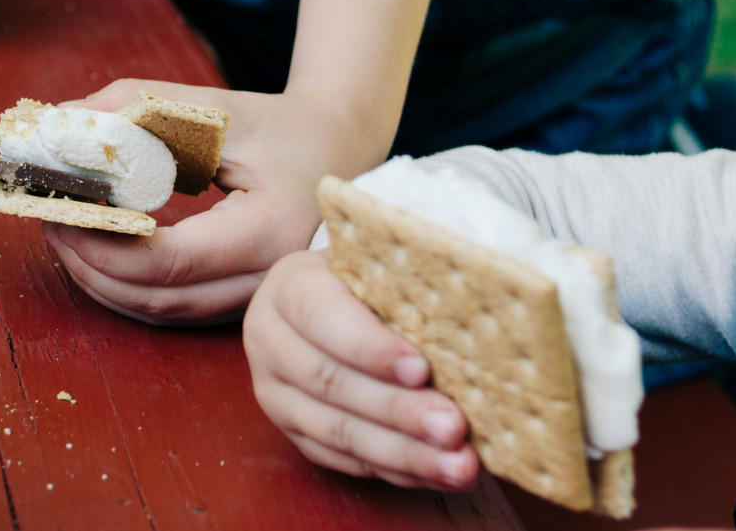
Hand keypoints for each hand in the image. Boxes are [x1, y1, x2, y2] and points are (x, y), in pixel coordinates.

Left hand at [41, 78, 386, 324]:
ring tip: (64, 235)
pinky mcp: (242, 301)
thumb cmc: (279, 126)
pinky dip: (128, 287)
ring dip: (104, 282)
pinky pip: (175, 310)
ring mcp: (257, 298)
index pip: (171, 262)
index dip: (105, 245)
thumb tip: (61, 124)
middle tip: (50, 221)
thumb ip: (138, 108)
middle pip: (160, 299)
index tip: (61, 210)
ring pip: (164, 314)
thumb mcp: (214, 108)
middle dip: (92, 267)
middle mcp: (268, 278)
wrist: (341, 149)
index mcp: (270, 230)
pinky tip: (100, 254)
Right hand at [244, 250, 479, 488]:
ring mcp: (276, 392)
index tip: (422, 369)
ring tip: (457, 464)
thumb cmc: (369, 274)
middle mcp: (270, 340)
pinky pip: (344, 460)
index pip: (322, 317)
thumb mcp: (377, 263)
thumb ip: (404, 284)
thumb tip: (465, 318)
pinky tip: (437, 472)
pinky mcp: (294, 432)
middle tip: (453, 426)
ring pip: (337, 432)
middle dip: (397, 410)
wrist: (330, 296)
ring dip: (402, 453)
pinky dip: (395, 470)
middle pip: (330, 383)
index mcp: (288, 287)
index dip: (371, 348)